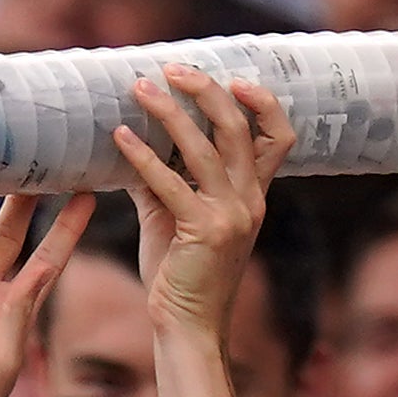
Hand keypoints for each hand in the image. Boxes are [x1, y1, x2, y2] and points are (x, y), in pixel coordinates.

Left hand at [109, 64, 296, 334]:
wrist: (188, 328)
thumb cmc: (181, 274)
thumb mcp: (175, 218)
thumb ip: (162, 179)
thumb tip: (133, 139)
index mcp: (253, 196)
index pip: (278, 137)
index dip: (261, 101)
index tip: (231, 77)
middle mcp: (250, 202)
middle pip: (239, 127)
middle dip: (205, 90)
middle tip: (170, 68)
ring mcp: (230, 216)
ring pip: (205, 147)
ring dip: (169, 112)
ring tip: (139, 89)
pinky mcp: (203, 232)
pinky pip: (171, 183)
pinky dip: (143, 155)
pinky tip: (119, 138)